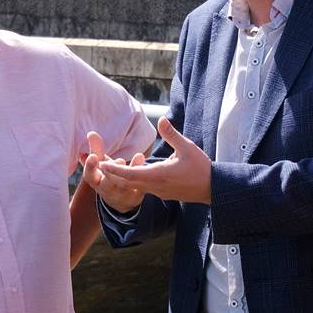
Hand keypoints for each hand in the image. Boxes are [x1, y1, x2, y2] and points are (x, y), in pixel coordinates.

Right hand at [81, 130, 146, 213]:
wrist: (121, 200)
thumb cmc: (107, 177)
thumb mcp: (100, 164)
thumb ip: (96, 149)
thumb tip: (91, 133)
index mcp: (96, 182)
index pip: (89, 176)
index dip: (90, 167)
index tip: (93, 156)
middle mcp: (107, 190)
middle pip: (107, 184)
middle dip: (113, 172)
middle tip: (120, 160)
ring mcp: (122, 194)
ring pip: (126, 184)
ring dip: (132, 170)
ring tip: (139, 156)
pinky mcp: (136, 196)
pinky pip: (141, 187)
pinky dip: (145, 176)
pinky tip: (148, 163)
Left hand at [98, 118, 212, 204]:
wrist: (213, 188)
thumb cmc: (201, 168)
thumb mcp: (187, 147)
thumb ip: (171, 134)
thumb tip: (160, 119)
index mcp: (158, 175)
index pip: (129, 174)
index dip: (114, 170)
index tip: (101, 164)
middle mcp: (154, 185)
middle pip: (126, 183)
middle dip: (112, 174)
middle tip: (99, 165)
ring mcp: (158, 191)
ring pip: (133, 186)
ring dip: (121, 178)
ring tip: (110, 168)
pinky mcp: (162, 193)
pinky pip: (142, 188)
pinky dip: (132, 181)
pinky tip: (130, 173)